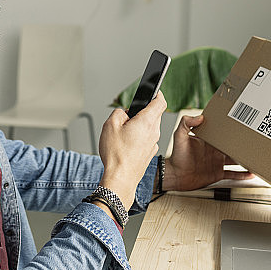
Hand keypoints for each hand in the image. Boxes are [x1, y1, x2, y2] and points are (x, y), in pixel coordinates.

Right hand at [98, 92, 166, 207]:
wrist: (120, 179)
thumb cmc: (117, 155)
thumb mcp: (110, 125)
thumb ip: (118, 112)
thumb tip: (124, 113)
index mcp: (147, 122)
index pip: (160, 102)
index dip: (157, 93)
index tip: (153, 90)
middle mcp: (154, 132)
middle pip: (154, 114)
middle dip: (143, 111)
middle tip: (128, 115)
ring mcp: (153, 144)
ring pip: (150, 128)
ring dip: (140, 126)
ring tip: (124, 133)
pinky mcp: (149, 153)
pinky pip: (146, 140)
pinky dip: (139, 138)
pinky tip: (127, 144)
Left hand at [164, 114, 253, 190]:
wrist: (175, 175)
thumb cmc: (176, 157)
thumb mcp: (179, 137)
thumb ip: (186, 124)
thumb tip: (200, 116)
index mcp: (209, 141)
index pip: (223, 134)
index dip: (232, 130)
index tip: (243, 125)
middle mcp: (215, 151)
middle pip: (233, 146)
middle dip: (243, 144)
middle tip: (255, 141)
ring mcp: (217, 162)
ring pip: (236, 160)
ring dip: (245, 159)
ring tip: (256, 156)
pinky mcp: (218, 173)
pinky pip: (233, 174)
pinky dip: (242, 175)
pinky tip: (251, 174)